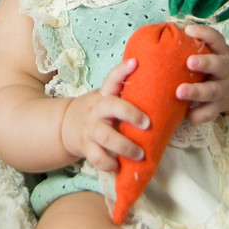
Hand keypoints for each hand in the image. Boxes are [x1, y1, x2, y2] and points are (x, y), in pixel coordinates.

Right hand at [59, 58, 149, 174]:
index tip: (135, 63)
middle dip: (130, 114)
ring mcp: (91, 128)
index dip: (122, 70)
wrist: (66, 126)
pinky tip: (118, 166)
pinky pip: (97, 157)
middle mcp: (97, 109)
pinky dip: (109, 164)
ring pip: (106, 136)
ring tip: (140, 154)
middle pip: (111, 106)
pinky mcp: (86, 146)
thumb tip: (162, 91)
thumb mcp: (107, 99)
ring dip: (125, 146)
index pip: (112, 79)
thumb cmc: (98, 112)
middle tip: (147, 124)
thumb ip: (126, 96)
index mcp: (105, 95)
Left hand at [177, 23, 228, 123]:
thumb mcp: (213, 51)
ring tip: (179, 91)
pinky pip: (208, 113)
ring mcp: (224, 90)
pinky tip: (184, 114)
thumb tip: (161, 32)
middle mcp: (226, 70)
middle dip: (205, 63)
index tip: (188, 30)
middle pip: (219, 65)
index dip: (204, 34)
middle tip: (189, 62)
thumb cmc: (215, 63)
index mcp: (222, 52)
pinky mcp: (219, 108)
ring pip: (213, 91)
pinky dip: (196, 115)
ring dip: (196, 92)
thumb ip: (193, 44)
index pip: (216, 39)